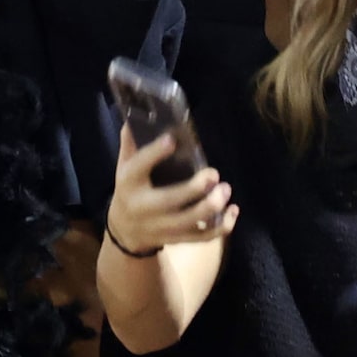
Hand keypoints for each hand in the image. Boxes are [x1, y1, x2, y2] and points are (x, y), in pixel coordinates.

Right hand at [105, 125, 233, 252]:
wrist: (125, 232)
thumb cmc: (130, 191)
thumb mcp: (124, 167)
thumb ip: (131, 145)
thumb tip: (135, 118)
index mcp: (129, 183)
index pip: (139, 167)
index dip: (155, 154)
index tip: (172, 140)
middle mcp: (144, 207)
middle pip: (171, 200)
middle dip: (196, 188)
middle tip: (214, 173)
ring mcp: (161, 226)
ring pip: (191, 220)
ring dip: (213, 206)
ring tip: (225, 189)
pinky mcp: (177, 238)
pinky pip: (202, 237)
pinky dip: (222, 226)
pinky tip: (232, 211)